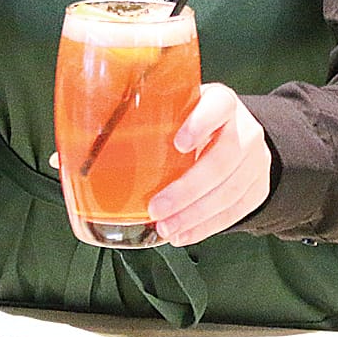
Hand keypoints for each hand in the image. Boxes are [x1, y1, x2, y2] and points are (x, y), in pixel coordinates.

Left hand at [147, 84, 272, 247]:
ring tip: (166, 228)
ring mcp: (256, 160)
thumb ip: (147, 120)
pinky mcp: (258, 187)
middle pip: (224, 159)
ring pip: (229, 191)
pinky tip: (184, 234)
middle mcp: (245, 129)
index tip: (178, 143)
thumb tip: (79, 148)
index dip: (201, 123)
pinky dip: (207, 226)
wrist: (238, 134)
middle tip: (157, 208)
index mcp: (222, 102)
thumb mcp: (179, 109)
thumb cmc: (195, 121)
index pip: (219, 106)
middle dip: (188, 189)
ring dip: (195, 215)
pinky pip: (235, 211)